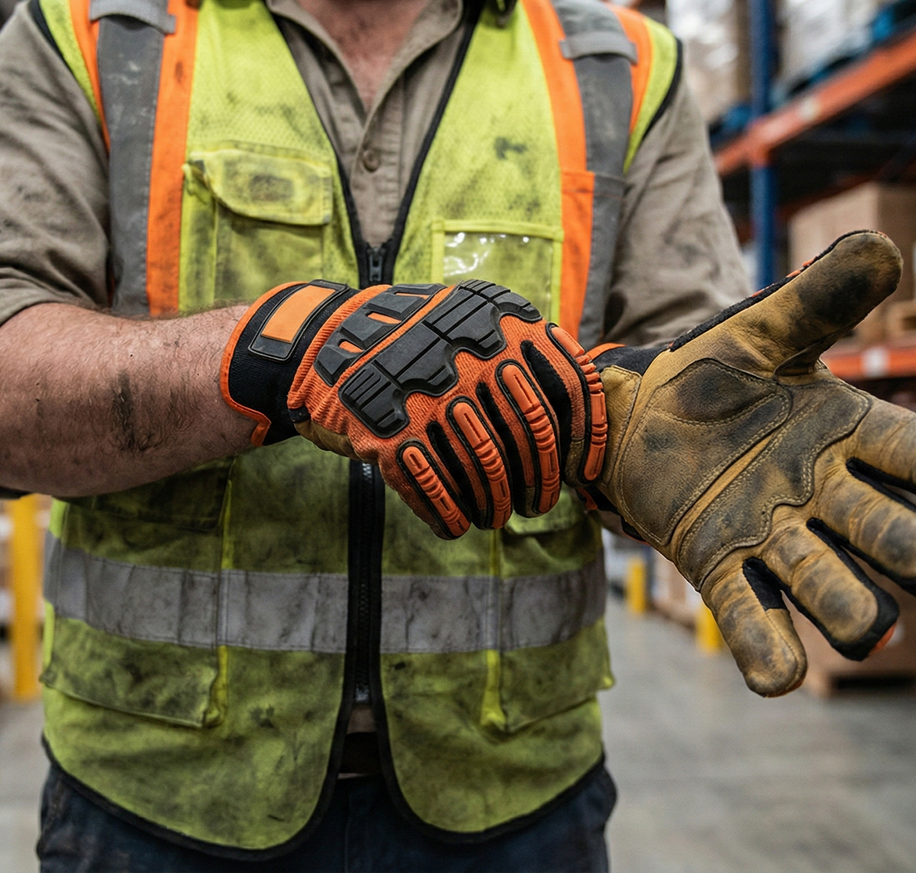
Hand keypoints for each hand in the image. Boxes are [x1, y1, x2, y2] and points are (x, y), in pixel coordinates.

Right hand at [222, 279, 607, 537]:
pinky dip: (448, 515)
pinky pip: (435, 490)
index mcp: (504, 324)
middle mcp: (473, 357)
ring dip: (495, 505)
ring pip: (487, 471)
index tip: (587, 474)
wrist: (328, 341)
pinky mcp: (391, 433)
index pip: (570, 386)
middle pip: (533, 438)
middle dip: (540, 483)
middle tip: (538, 504)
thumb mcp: (476, 321)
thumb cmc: (419, 343)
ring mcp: (431, 397)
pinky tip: (454, 526)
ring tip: (495, 517)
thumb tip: (581, 419)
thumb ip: (527, 352)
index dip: (588, 437)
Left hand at [585, 231, 915, 695]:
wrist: (631, 414)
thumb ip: (819, 298)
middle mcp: (830, 497)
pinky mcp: (724, 570)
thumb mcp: (762, 329)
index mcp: (853, 434)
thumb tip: (882, 245)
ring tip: (860, 619)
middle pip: (904, 544)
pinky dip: (770, 657)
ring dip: (857, 613)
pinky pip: (757, 625)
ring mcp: (780, 541)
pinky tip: (776, 674)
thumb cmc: (710, 372)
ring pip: (843, 599)